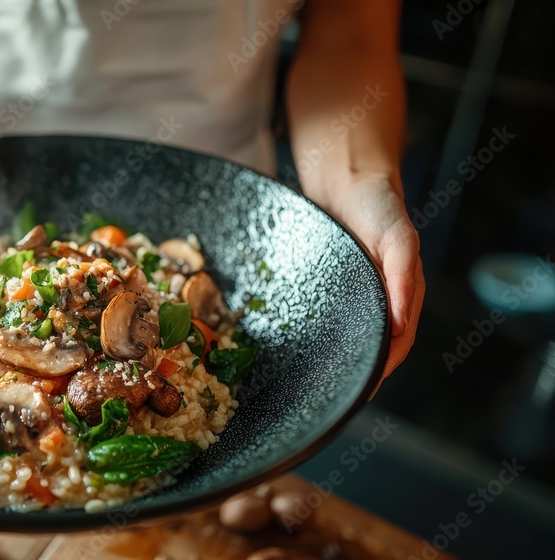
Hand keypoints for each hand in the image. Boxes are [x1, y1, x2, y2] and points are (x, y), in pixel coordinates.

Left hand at [316, 174, 424, 382]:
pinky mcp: (327, 285)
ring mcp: (352, 293)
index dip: (382, 368)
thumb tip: (401, 324)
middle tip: (334, 396)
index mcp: (401, 294)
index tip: (363, 389)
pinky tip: (300, 347)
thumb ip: (403, 277)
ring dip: (336, 356)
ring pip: (347, 333)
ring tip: (316, 384)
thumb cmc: (377, 204)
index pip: (396, 343)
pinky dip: (317, 334)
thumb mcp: (398, 237)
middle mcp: (377, 298)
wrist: (346, 177)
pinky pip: (324, 316)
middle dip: (357, 372)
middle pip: (371, 344)